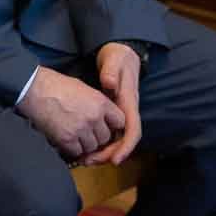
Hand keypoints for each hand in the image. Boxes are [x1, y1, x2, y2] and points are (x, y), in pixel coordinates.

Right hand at [16, 66, 125, 161]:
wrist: (35, 90)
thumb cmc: (56, 85)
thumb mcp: (84, 88)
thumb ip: (98, 103)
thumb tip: (105, 117)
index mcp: (101, 102)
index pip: (120, 122)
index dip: (113, 126)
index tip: (106, 126)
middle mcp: (94, 117)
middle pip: (106, 137)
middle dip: (98, 137)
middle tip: (87, 133)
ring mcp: (81, 129)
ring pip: (92, 147)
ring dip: (85, 144)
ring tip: (75, 135)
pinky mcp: (66, 139)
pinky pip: (77, 152)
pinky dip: (72, 149)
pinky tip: (66, 140)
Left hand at [81, 43, 142, 166]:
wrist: (120, 53)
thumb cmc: (118, 58)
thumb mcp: (115, 61)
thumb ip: (111, 72)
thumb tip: (110, 84)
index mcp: (129, 103)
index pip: (133, 130)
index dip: (125, 147)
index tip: (115, 160)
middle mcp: (126, 112)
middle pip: (122, 141)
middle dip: (108, 155)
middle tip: (88, 161)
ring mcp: (119, 114)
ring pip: (114, 140)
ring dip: (101, 152)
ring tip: (83, 159)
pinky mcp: (111, 115)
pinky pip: (107, 134)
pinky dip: (97, 143)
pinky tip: (82, 147)